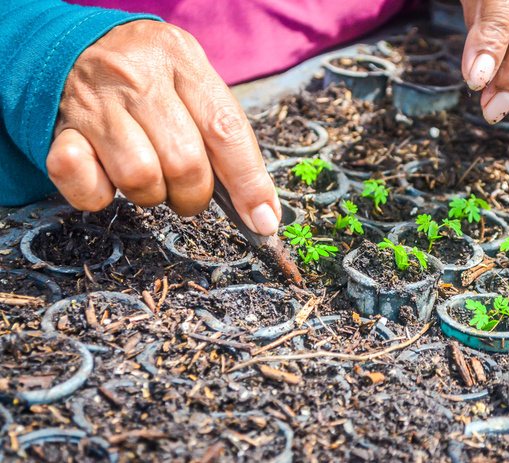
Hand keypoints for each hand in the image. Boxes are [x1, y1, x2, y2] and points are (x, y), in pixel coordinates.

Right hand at [46, 20, 280, 234]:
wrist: (75, 46)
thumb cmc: (151, 76)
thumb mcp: (192, 81)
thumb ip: (224, 134)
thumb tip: (261, 209)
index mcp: (181, 60)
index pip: (226, 130)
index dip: (250, 184)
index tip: (264, 221)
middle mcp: (136, 76)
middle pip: (185, 164)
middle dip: (195, 195)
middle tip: (189, 192)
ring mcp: (94, 103)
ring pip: (140, 180)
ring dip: (151, 195)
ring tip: (150, 176)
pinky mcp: (61, 132)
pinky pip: (89, 189)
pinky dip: (102, 196)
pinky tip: (108, 174)